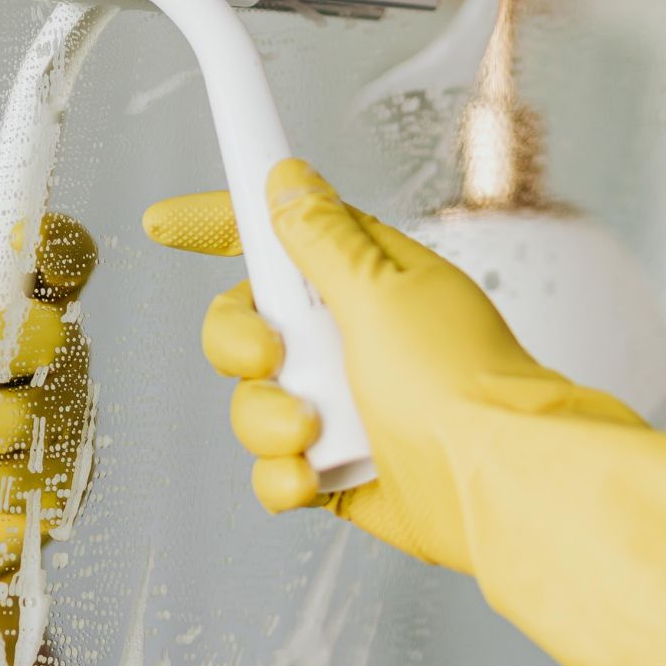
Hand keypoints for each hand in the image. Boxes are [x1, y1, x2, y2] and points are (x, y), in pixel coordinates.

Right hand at [144, 159, 665, 665]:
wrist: (497, 485)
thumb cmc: (459, 385)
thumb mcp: (380, 290)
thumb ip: (322, 239)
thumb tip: (288, 180)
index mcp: (363, 280)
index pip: (275, 238)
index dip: (217, 225)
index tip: (168, 224)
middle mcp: (349, 339)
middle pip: (244, 325)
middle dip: (240, 345)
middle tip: (273, 357)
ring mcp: (342, 406)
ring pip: (252, 403)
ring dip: (268, 420)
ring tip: (314, 433)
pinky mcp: (338, 469)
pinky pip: (275, 469)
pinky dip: (285, 477)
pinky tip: (314, 477)